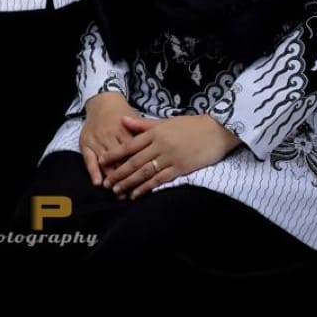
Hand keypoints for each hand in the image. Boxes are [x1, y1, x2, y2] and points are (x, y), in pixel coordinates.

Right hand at [79, 93, 137, 185]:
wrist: (102, 101)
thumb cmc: (122, 114)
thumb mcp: (136, 119)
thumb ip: (144, 134)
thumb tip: (159, 149)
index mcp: (123, 130)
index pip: (132, 153)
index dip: (137, 168)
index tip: (143, 183)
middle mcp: (109, 136)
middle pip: (118, 161)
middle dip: (125, 178)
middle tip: (130, 194)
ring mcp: (97, 140)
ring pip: (105, 163)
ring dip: (111, 179)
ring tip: (118, 193)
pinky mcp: (85, 143)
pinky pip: (88, 159)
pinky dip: (93, 171)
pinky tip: (98, 183)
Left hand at [99, 113, 240, 199]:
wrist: (215, 130)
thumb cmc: (190, 125)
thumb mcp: (165, 121)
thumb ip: (143, 125)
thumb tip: (123, 121)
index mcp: (155, 132)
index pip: (129, 144)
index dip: (114, 154)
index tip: (101, 161)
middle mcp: (159, 144)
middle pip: (134, 161)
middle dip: (119, 173)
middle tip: (106, 183)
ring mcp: (170, 157)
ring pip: (144, 172)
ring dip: (129, 183)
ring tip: (117, 191)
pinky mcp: (180, 168)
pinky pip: (159, 179)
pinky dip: (147, 188)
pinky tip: (137, 194)